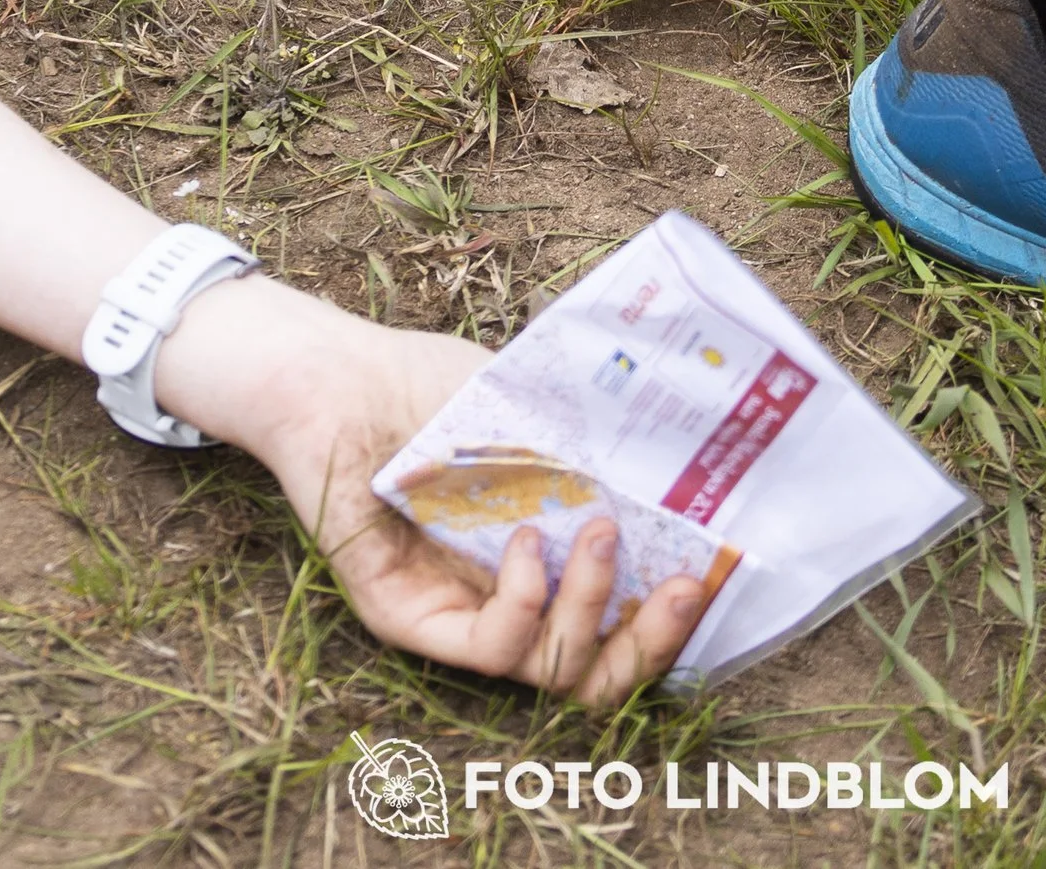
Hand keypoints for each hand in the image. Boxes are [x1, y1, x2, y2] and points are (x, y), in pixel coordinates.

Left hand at [168, 281, 706, 702]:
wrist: (335, 371)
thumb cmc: (428, 385)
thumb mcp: (533, 412)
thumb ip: (591, 446)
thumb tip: (680, 457)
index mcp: (539, 562)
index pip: (614, 626)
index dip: (667, 619)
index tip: (710, 571)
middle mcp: (500, 602)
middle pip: (591, 675)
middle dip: (653, 642)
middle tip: (686, 584)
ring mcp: (453, 615)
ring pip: (546, 670)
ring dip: (592, 604)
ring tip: (600, 531)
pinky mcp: (402, 617)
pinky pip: (482, 647)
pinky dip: (522, 602)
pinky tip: (527, 542)